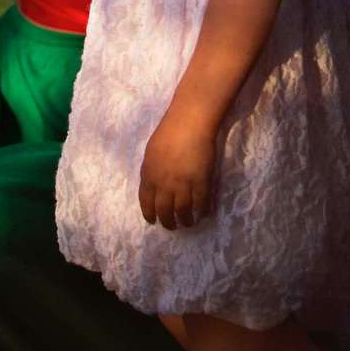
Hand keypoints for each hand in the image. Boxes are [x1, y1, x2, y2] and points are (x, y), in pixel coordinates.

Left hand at [138, 108, 220, 229]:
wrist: (188, 123)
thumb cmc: (168, 132)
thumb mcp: (151, 152)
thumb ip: (151, 170)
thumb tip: (153, 184)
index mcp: (148, 175)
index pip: (146, 201)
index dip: (149, 213)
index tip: (153, 221)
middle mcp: (163, 184)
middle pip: (164, 210)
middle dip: (167, 222)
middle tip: (172, 227)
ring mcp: (182, 184)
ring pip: (183, 211)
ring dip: (186, 220)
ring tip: (188, 223)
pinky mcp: (200, 182)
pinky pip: (201, 203)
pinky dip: (202, 210)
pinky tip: (203, 213)